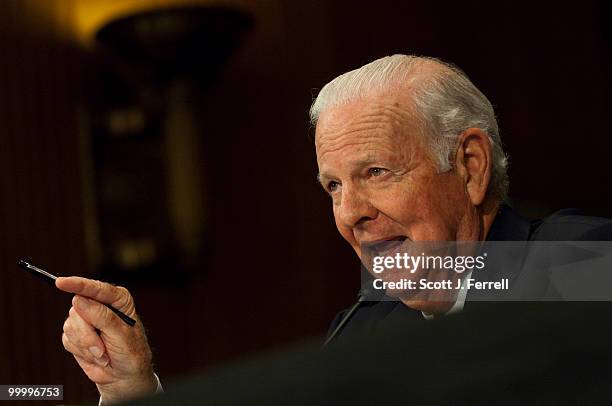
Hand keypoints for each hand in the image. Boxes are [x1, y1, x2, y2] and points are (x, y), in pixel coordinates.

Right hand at [56, 277, 156, 403]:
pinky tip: (95, 356)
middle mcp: (100, 305)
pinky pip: (67, 339)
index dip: (78, 284)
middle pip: (78, 309)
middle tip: (101, 349)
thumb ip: (102, 317)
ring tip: (103, 353)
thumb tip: (79, 300)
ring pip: (71, 325)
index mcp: (118, 299)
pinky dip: (81, 351)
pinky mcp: (76, 333)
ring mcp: (86, 318)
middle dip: (87, 333)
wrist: (124, 375)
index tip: (61, 282)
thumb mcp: (122, 335)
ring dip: (86, 345)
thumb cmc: (130, 353)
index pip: (96, 288)